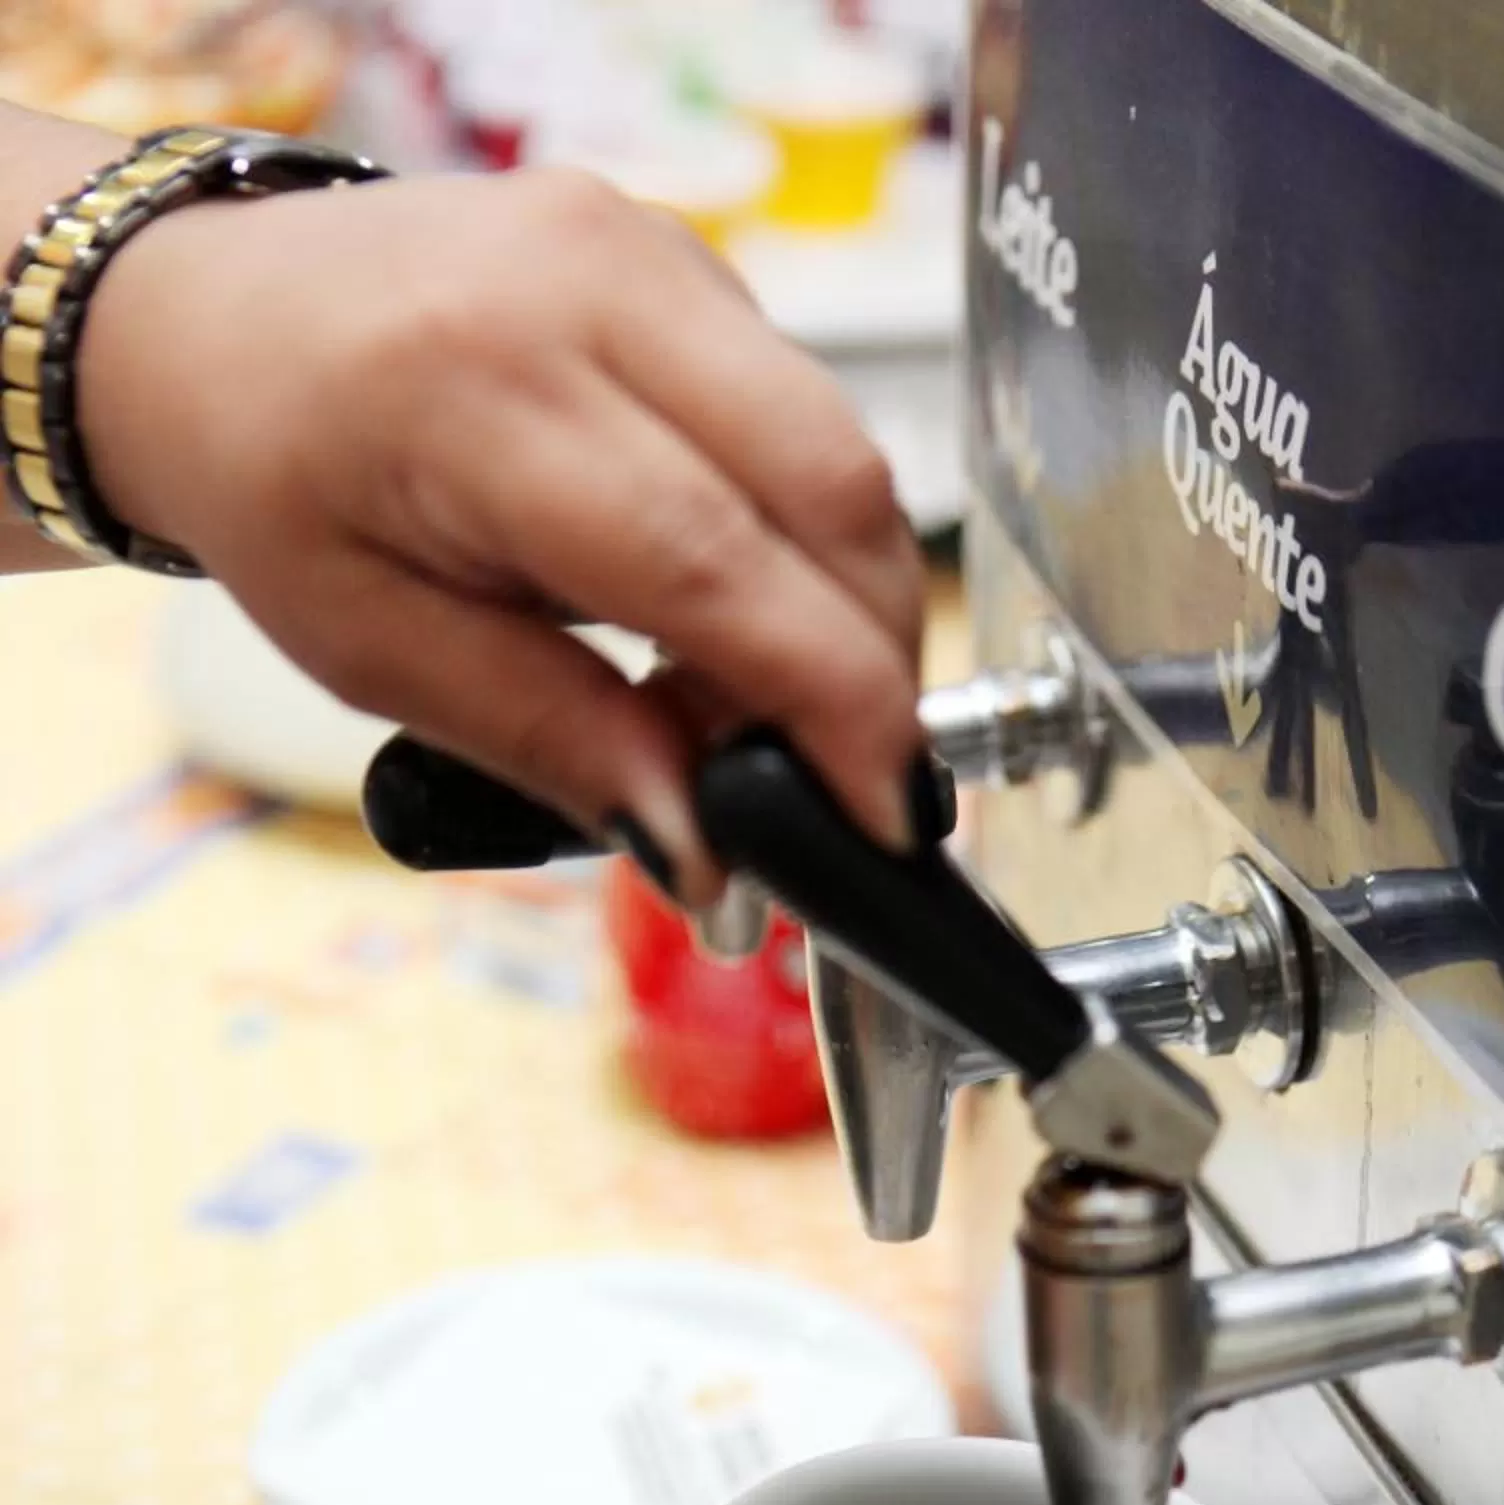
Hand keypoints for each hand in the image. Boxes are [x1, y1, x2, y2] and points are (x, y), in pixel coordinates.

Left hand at [74, 172, 928, 894]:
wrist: (216, 323)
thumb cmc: (276, 480)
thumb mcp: (375, 650)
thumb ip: (551, 739)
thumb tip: (700, 843)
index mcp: (478, 386)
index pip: (712, 561)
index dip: (826, 702)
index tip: (878, 815)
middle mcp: (583, 284)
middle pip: (825, 488)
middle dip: (873, 661)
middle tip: (844, 783)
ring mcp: (649, 253)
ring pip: (839, 453)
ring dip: (843, 607)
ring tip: (750, 710)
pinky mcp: (687, 263)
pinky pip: (802, 420)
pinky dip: (800, 542)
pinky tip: (727, 611)